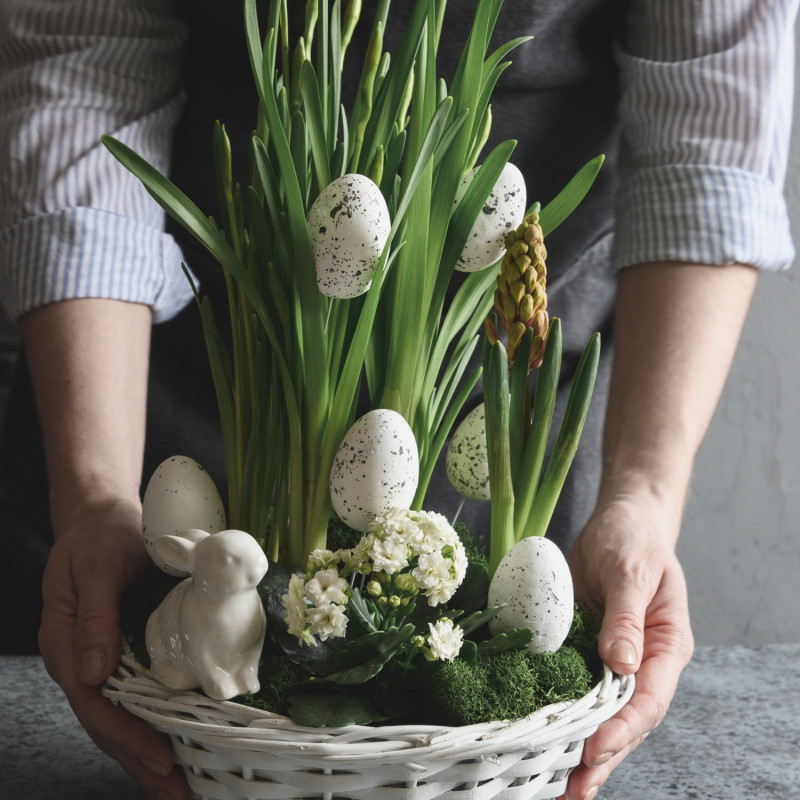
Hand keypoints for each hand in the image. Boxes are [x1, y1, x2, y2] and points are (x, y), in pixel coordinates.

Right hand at [38, 497, 190, 799]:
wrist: (100, 520)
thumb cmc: (98, 539)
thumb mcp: (96, 568)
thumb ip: (95, 616)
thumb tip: (93, 671)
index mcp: (67, 644)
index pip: (94, 704)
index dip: (125, 735)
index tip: (159, 758)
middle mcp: (80, 662)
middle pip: (106, 724)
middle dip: (140, 762)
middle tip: (177, 793)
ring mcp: (98, 662)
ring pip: (118, 719)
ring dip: (146, 755)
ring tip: (179, 788)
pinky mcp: (118, 656)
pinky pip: (131, 700)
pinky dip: (150, 726)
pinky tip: (173, 745)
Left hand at [562, 492, 693, 799]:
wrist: (620, 520)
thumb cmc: (633, 540)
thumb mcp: (631, 571)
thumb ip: (626, 617)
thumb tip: (621, 665)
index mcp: (667, 647)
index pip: (647, 699)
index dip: (620, 728)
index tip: (592, 749)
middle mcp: (643, 662)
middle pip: (625, 720)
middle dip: (600, 757)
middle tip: (571, 791)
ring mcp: (614, 659)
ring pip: (599, 713)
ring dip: (578, 748)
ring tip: (555, 786)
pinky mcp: (586, 650)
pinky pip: (575, 688)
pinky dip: (562, 716)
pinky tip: (542, 739)